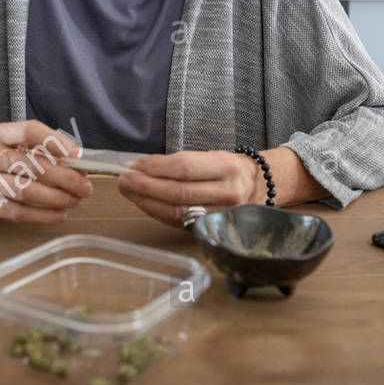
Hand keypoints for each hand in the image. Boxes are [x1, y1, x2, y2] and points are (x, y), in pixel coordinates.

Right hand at [0, 120, 91, 222]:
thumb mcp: (11, 147)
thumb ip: (40, 151)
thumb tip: (77, 164)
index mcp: (0, 135)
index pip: (29, 132)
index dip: (56, 142)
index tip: (78, 155)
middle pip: (31, 164)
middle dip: (63, 176)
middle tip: (84, 185)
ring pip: (25, 190)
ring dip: (56, 198)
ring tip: (75, 201)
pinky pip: (17, 212)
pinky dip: (42, 215)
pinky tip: (60, 215)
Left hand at [116, 150, 261, 228]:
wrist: (259, 188)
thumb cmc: (229, 169)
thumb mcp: (213, 156)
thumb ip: (181, 162)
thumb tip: (142, 166)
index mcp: (227, 167)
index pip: (185, 167)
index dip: (156, 167)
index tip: (135, 164)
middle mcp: (226, 192)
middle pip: (178, 192)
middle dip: (145, 186)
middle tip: (124, 179)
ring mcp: (220, 214)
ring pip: (176, 210)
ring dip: (146, 200)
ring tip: (128, 190)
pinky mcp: (211, 228)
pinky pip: (178, 221)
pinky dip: (156, 211)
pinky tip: (142, 202)